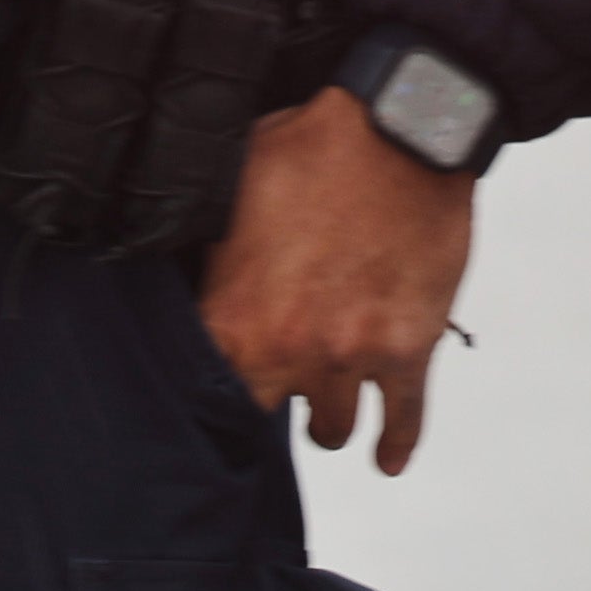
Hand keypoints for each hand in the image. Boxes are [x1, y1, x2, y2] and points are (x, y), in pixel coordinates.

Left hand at [199, 86, 476, 474]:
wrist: (404, 131)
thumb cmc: (315, 148)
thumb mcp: (234, 190)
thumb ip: (211, 252)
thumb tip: (180, 262)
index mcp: (237, 316)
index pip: (209, 388)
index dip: (213, 388)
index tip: (218, 386)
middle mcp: (291, 350)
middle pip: (267, 414)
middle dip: (271, 398)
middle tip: (276, 387)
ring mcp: (353, 356)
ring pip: (333, 427)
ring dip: (329, 417)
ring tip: (329, 410)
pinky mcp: (409, 350)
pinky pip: (404, 419)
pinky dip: (396, 442)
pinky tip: (387, 458)